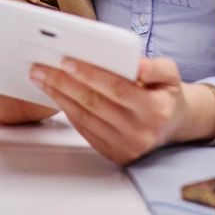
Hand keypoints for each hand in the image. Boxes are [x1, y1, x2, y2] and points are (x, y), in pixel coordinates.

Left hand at [28, 56, 214, 163]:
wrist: (173, 125)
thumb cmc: (166, 94)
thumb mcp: (171, 74)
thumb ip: (156, 67)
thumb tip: (137, 65)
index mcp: (155, 109)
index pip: (116, 89)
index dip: (90, 74)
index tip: (66, 60)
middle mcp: (140, 132)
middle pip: (94, 103)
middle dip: (63, 83)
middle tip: (40, 67)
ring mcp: (127, 147)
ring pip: (85, 118)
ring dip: (58, 96)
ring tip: (41, 78)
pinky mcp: (114, 154)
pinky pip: (85, 130)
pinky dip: (68, 111)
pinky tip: (55, 95)